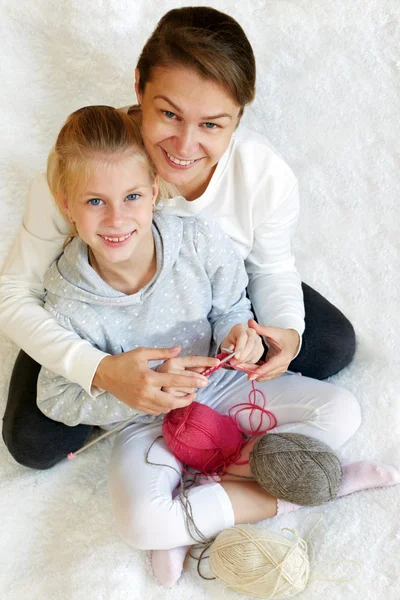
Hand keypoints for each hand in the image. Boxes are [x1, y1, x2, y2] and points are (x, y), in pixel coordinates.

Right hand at [93, 346, 216, 414]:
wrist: (105, 374)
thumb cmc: (124, 361)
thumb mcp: (142, 352)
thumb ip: (162, 352)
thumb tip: (179, 349)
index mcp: (149, 377)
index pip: (174, 381)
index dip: (191, 381)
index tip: (204, 381)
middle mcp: (146, 392)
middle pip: (172, 401)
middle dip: (187, 399)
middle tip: (196, 393)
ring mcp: (141, 402)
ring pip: (165, 409)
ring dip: (177, 404)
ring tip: (186, 397)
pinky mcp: (138, 407)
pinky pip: (156, 411)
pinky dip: (165, 408)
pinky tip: (170, 401)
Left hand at [220, 322, 263, 366]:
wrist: (235, 345)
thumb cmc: (230, 344)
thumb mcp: (225, 345)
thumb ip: (227, 347)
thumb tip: (232, 349)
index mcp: (240, 328)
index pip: (243, 336)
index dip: (240, 347)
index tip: (236, 357)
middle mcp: (251, 332)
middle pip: (250, 344)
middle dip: (243, 355)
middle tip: (235, 362)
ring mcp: (258, 340)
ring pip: (254, 351)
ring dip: (245, 360)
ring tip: (237, 363)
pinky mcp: (261, 348)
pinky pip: (257, 357)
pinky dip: (249, 362)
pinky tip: (243, 362)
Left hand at [241, 319, 299, 381]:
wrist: (292, 341)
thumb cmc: (283, 336)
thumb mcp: (273, 331)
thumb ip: (261, 328)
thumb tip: (250, 322)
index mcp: (283, 357)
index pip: (270, 366)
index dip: (259, 371)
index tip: (249, 375)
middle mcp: (282, 366)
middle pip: (265, 373)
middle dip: (251, 371)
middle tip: (237, 366)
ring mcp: (280, 370)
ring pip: (264, 376)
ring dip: (252, 372)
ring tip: (240, 366)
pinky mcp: (276, 372)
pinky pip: (265, 376)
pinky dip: (256, 373)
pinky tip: (247, 368)